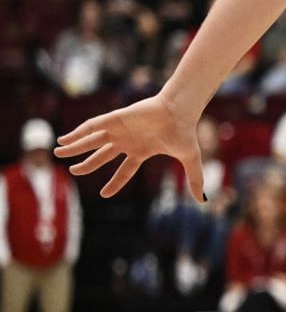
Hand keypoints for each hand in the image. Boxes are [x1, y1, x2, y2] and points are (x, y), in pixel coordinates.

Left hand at [55, 92, 203, 198]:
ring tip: (57, 153)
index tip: (104, 194)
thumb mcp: (190, 159)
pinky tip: (63, 140)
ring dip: (74, 148)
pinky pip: (90, 128)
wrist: (179, 110)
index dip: (115, 182)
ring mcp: (119, 130)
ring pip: (92, 142)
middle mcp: (127, 141)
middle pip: (101, 155)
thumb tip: (202, 200)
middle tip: (73, 171)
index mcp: (142, 151)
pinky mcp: (113, 119)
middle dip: (87, 164)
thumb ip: (194, 178)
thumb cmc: (184, 132)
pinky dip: (76, 134)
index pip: (125, 170)